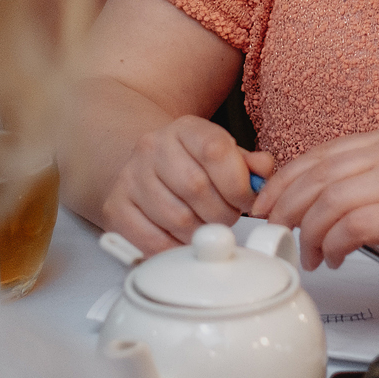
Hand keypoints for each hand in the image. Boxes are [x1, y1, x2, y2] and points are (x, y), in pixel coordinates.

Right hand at [101, 115, 274, 253]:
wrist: (145, 168)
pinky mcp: (115, 209)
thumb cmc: (193, 165)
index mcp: (185, 128)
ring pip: (177, 218)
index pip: (216, 150)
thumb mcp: (224, 154)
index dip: (239, 184)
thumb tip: (263, 172)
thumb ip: (250, 164)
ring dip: (202, 233)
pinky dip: (176, 249)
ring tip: (208, 228)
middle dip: (224, 213)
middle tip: (228, 217)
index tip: (248, 200)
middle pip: (196, 188)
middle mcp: (152, 147)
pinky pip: (152, 241)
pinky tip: (186, 241)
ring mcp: (129, 178)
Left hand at [251, 126, 378, 291]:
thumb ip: (354, 188)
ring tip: (312, 256)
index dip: (284, 183)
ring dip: (310, 234)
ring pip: (332, 200)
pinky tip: (335, 259)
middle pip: (320, 176)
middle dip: (287, 210)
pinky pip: (354, 226)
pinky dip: (333, 246)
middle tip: (278, 237)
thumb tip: (294, 202)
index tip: (266, 209)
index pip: (320, 155)